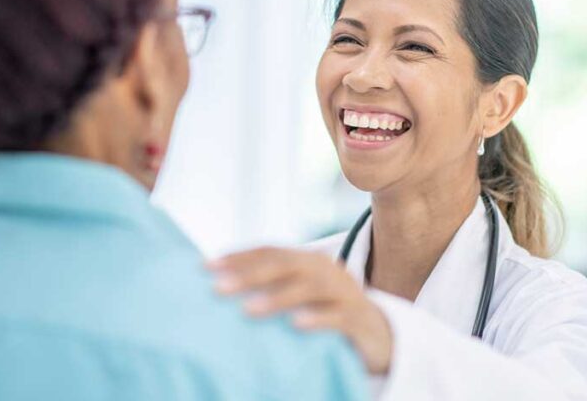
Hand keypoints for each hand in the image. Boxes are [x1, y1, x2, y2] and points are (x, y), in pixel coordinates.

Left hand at [207, 247, 392, 373]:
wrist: (381, 335)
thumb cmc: (328, 315)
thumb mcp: (301, 298)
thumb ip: (272, 289)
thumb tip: (222, 289)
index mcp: (308, 261)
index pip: (270, 252)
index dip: (239, 257)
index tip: (206, 267)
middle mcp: (326, 270)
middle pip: (286, 265)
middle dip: (250, 274)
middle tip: (217, 288)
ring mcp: (344, 292)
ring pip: (309, 288)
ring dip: (278, 297)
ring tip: (248, 310)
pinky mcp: (359, 317)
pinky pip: (337, 315)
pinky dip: (316, 318)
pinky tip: (295, 325)